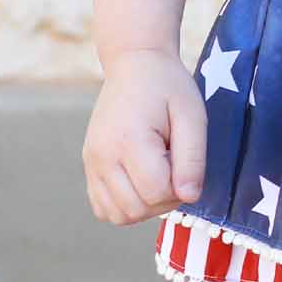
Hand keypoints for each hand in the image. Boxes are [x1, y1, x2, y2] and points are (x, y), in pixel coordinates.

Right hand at [82, 48, 207, 225]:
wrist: (134, 66)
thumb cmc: (168, 88)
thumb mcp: (192, 116)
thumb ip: (192, 158)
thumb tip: (188, 197)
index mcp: (129, 140)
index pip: (156, 193)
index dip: (180, 187)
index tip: (184, 161)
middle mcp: (102, 155)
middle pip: (136, 209)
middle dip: (164, 199)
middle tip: (174, 167)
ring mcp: (91, 162)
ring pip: (119, 215)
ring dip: (146, 206)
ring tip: (158, 175)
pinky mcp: (89, 166)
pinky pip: (104, 208)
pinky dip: (126, 206)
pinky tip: (141, 182)